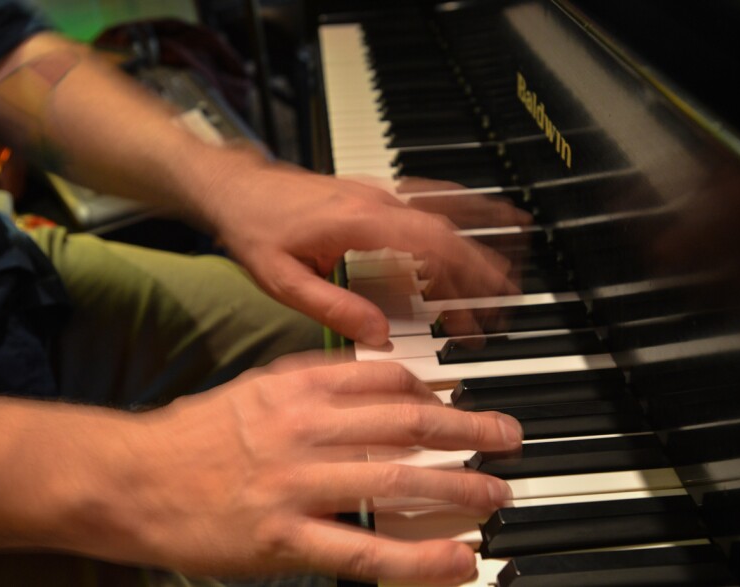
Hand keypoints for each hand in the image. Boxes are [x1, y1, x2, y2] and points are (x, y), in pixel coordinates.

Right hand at [99, 357, 521, 584]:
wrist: (131, 478)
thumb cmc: (193, 433)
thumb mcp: (256, 388)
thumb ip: (313, 379)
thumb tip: (371, 375)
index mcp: (298, 389)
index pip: (386, 380)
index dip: (435, 392)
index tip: (462, 403)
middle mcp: (305, 430)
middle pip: (406, 425)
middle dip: (469, 431)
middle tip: (508, 437)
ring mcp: (297, 486)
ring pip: (396, 482)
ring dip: (459, 487)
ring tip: (498, 494)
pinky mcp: (284, 539)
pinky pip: (364, 550)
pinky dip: (418, 557)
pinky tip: (458, 559)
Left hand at [206, 158, 521, 345]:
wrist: (235, 187)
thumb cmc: (254, 230)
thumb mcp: (283, 281)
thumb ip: (334, 308)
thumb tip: (381, 336)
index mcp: (360, 223)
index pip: (432, 247)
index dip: (466, 277)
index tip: (487, 306)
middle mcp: (377, 202)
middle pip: (447, 233)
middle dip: (481, 270)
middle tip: (504, 307)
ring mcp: (378, 194)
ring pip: (443, 216)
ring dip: (474, 245)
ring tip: (504, 276)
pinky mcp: (373, 194)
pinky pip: (428, 200)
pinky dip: (459, 211)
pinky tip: (477, 222)